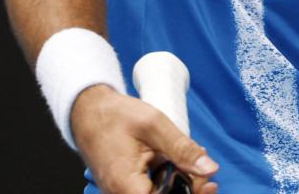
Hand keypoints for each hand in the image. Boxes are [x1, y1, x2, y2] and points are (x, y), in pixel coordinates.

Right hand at [71, 85, 221, 193]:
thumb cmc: (115, 116)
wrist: (88, 112)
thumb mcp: (154, 125)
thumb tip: (210, 169)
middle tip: (204, 174)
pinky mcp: (126, 190)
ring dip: (179, 186)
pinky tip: (177, 166)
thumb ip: (182, 149)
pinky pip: (151, 191)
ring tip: (192, 167)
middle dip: (188, 190)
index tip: (207, 184)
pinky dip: (168, 182)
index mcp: (126, 185)